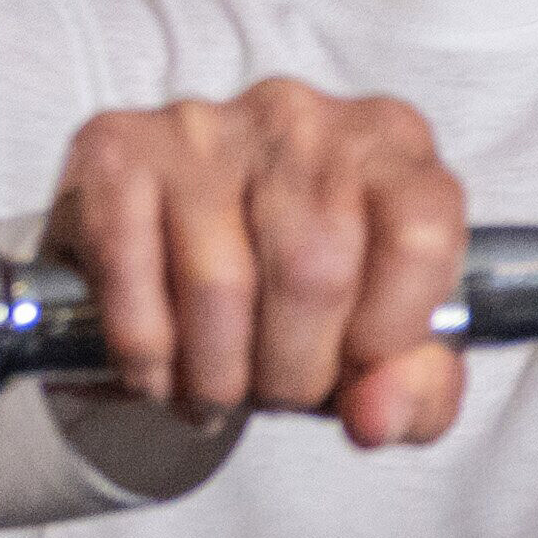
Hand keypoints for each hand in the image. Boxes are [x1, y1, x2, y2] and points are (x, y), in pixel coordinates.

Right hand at [42, 79, 469, 447]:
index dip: (390, 332)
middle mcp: (301, 119)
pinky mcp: (117, 149)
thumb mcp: (385, 345)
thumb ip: (415, 390)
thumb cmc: (302, 294)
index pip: (419, 235)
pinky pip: (130, 274)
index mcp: (390, 144)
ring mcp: (204, 126)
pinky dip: (145, 353)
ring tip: (217, 390)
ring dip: (216, 376)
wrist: (173, 246)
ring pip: (220, 285)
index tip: (356, 372)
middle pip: (314, 272)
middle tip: (275, 394)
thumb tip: (376, 418)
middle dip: (293, 375)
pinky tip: (158, 372)